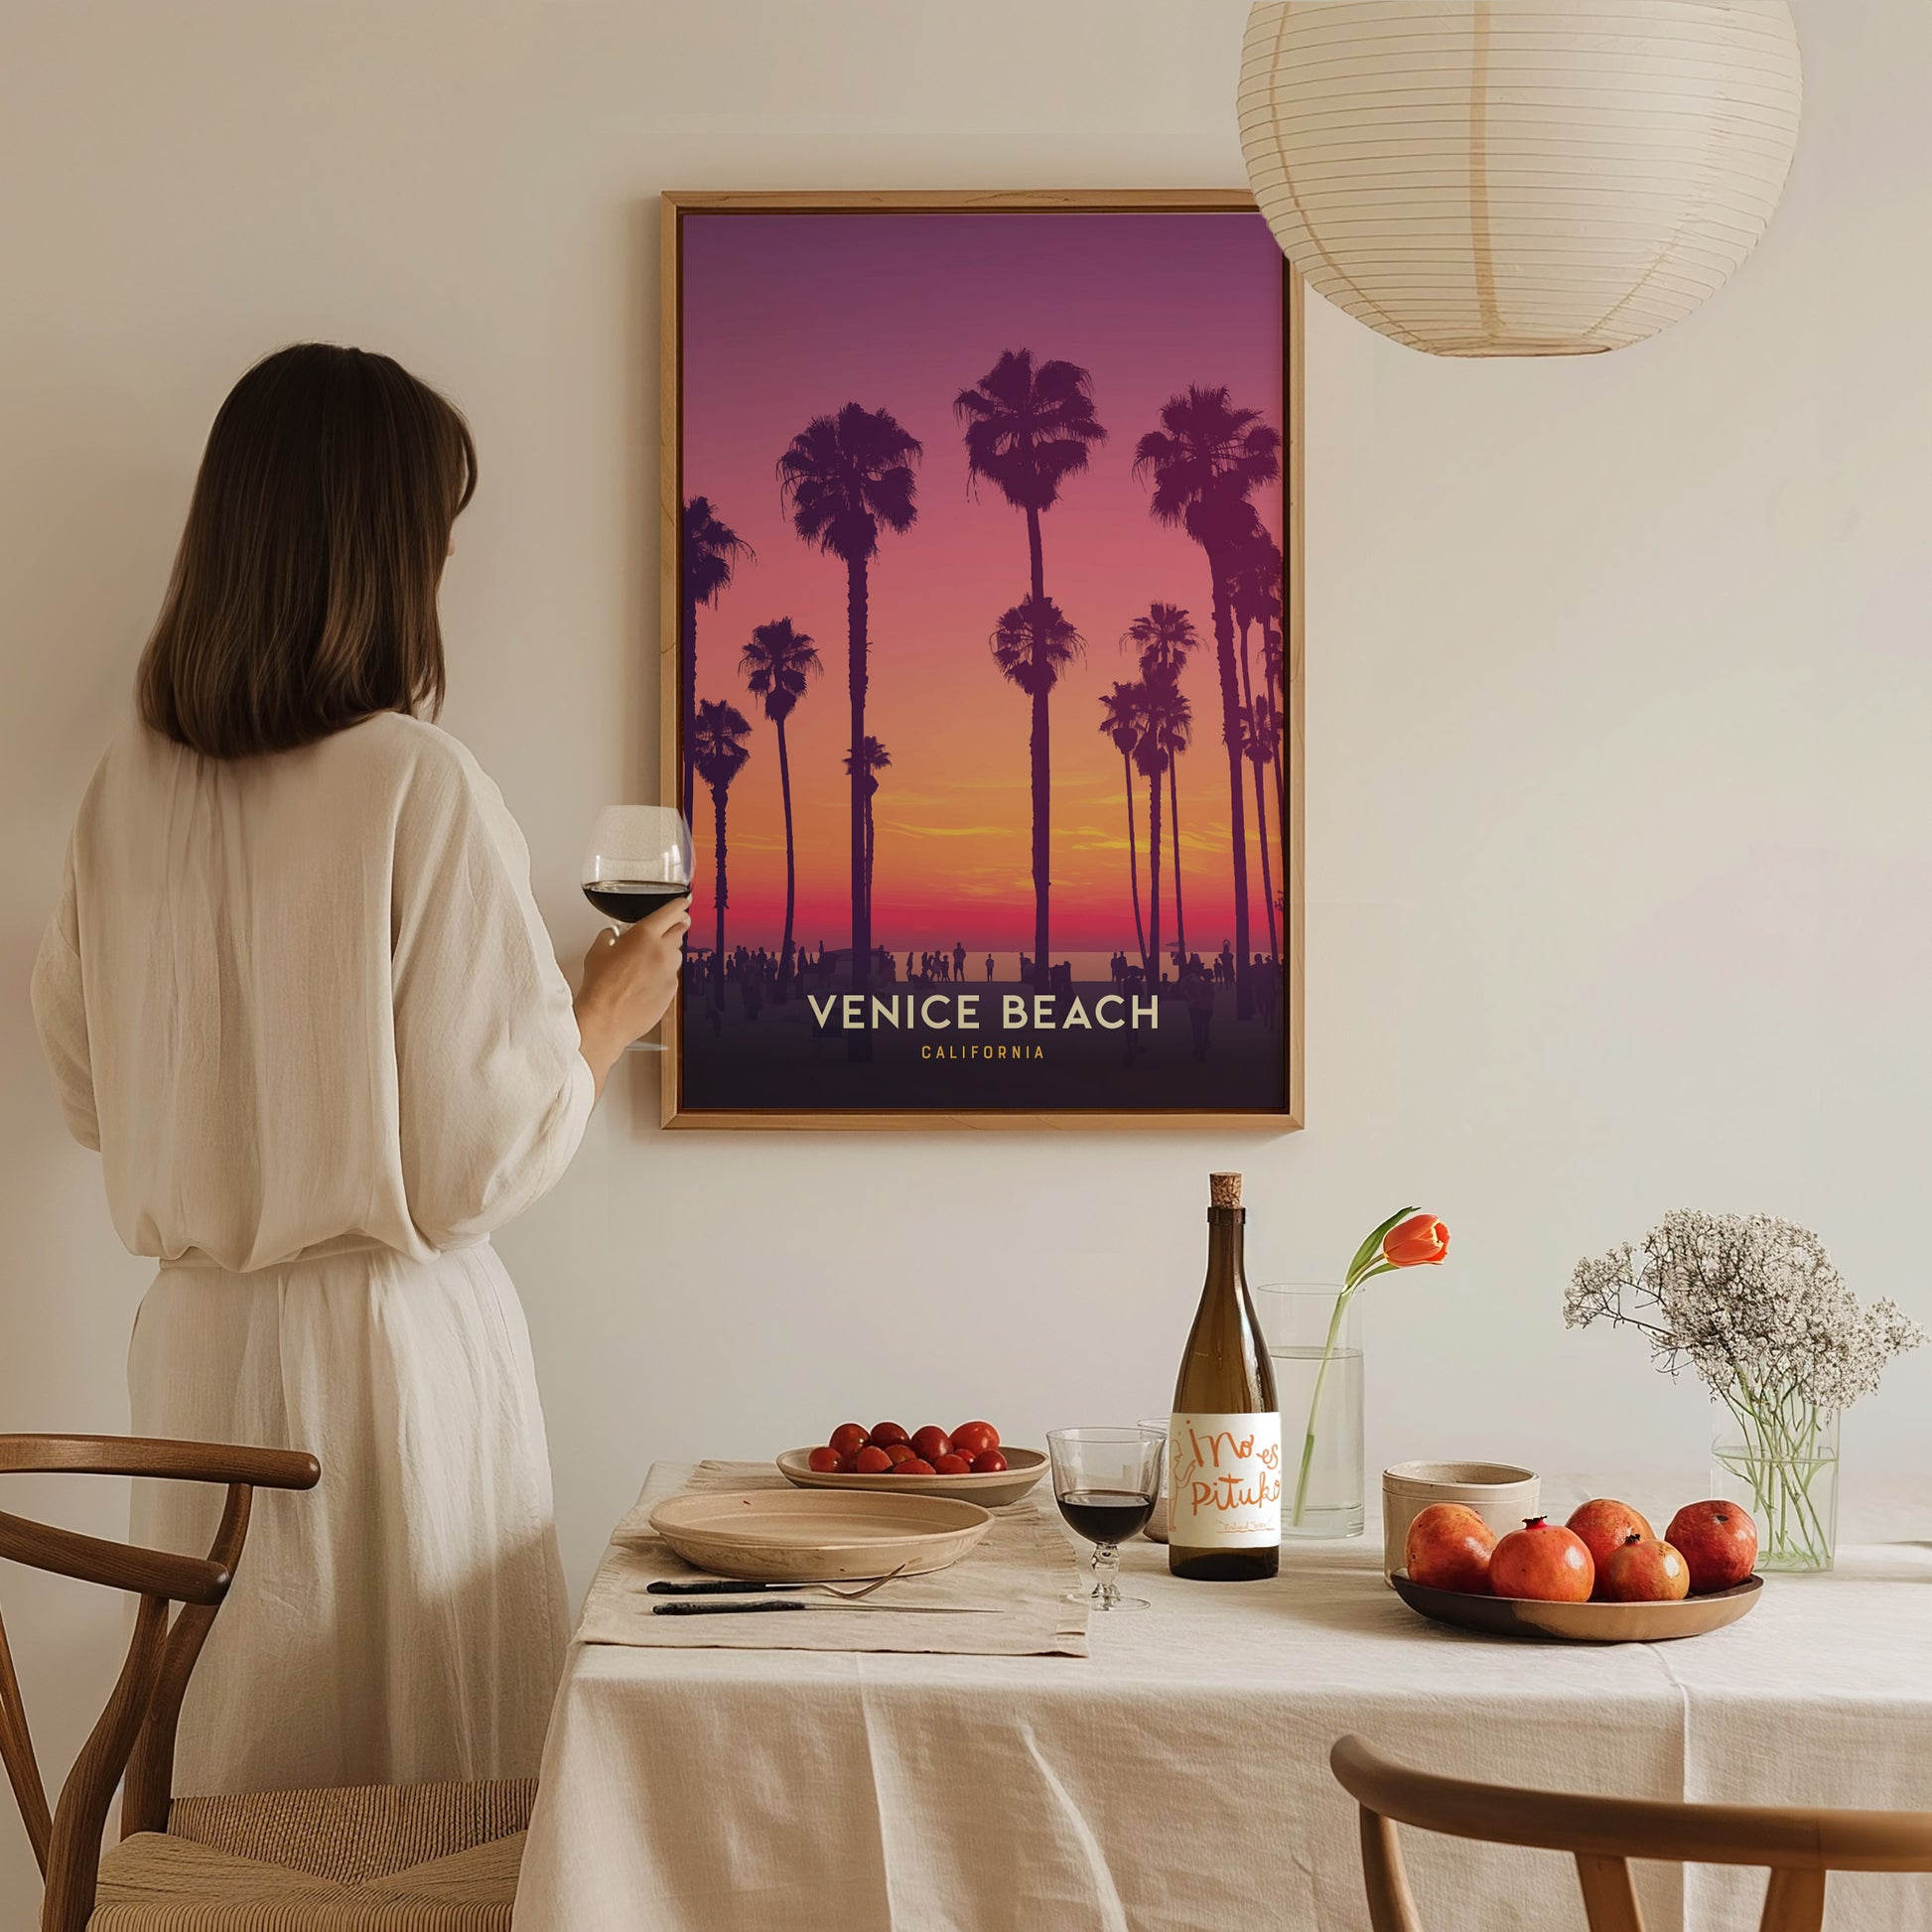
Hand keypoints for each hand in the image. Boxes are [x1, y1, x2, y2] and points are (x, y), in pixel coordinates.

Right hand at [574, 896, 690, 1095]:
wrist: (605, 1019)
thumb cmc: (600, 987)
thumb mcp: (597, 952)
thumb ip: (608, 937)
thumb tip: (611, 935)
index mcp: (644, 935)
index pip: (670, 912)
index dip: (679, 905)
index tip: (684, 903)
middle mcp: (662, 952)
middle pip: (680, 931)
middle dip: (678, 925)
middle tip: (676, 924)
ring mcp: (670, 973)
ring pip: (676, 955)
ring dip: (668, 952)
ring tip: (650, 960)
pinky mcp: (671, 992)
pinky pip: (672, 977)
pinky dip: (664, 975)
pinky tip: (647, 982)